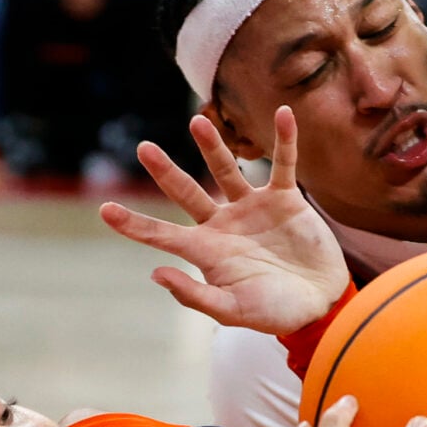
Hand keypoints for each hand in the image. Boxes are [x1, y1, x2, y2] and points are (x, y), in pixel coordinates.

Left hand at [98, 106, 351, 334]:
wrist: (321, 304)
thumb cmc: (276, 313)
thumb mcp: (235, 312)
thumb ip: (196, 296)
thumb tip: (155, 274)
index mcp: (207, 251)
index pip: (162, 235)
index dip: (134, 224)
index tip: (105, 210)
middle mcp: (224, 224)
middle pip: (187, 192)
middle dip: (165, 171)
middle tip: (143, 148)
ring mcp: (253, 208)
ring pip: (227, 170)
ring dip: (212, 146)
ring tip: (197, 121)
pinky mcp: (284, 199)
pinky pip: (283, 164)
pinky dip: (285, 140)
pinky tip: (283, 113)